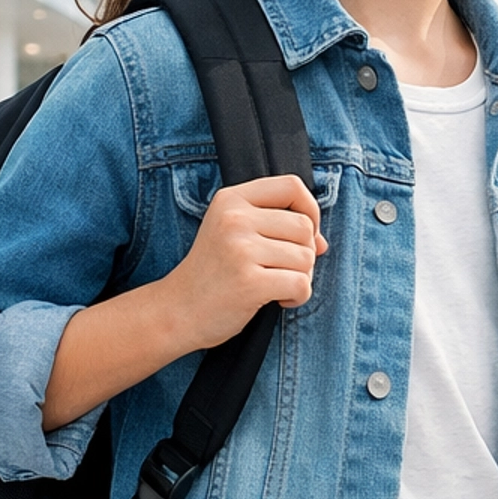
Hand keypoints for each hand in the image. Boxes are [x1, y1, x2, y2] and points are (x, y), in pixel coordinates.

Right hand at [41, 174, 326, 429]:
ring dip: (299, 277)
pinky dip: (297, 297)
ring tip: (273, 285)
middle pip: (304, 226)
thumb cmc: (212, 274)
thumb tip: (322, 241)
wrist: (175, 312)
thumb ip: (274, 225)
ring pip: (306, 258)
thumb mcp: (231, 231)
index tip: (304, 235)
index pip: (292, 186)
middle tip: (280, 270)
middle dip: (304, 253)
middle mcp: (235, 219)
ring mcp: (241, 250)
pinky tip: (276, 300)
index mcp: (231, 199)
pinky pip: (301, 284)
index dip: (310, 209)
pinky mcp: (250, 282)